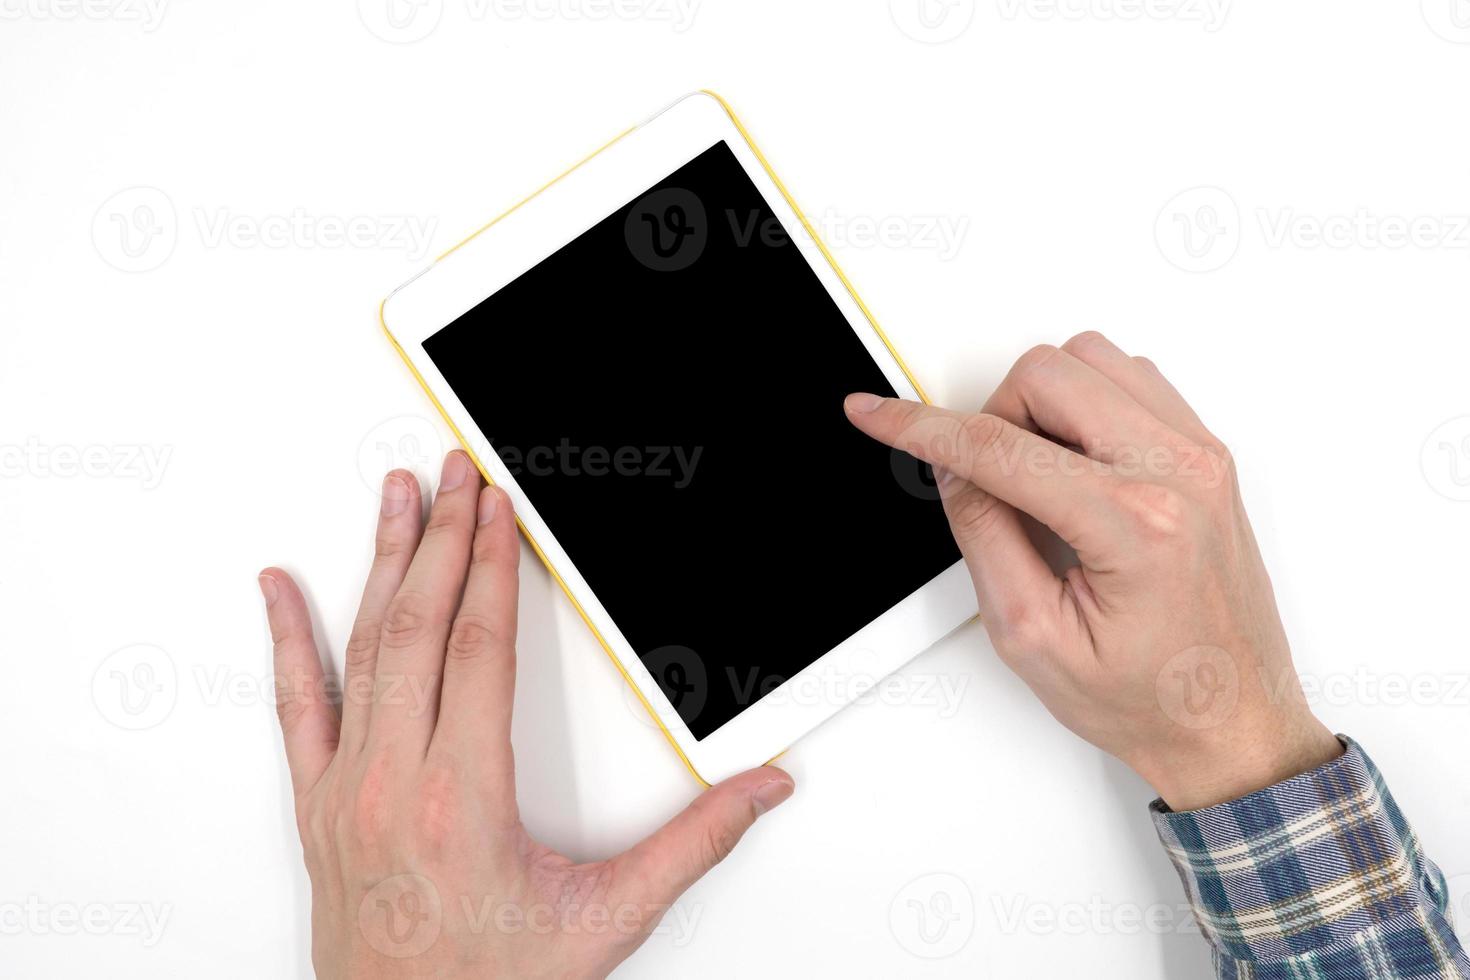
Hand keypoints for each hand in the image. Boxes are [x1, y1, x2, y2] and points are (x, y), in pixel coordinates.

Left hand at [260, 451, 793, 977]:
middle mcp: (395, 782)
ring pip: (363, 650)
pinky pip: (298, 708)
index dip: (492, 566)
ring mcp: (347, 791)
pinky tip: (277, 590)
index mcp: (465, 798)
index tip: (498, 510)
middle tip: (454, 471)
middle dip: (442, 537)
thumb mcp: (608, 919)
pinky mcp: (319, 807)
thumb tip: (760, 793)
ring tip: (395, 498)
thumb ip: (692, 847)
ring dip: (382, 564)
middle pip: (420, 627)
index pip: (479, 648)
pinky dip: (288, 640)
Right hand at [845, 332, 1339, 810]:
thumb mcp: (1033, 636)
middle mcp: (1179, 474)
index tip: (878, 413)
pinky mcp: (1208, 455)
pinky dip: (1086, 403)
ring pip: (1092, 360)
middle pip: (1049, 373)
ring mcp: (1202, 457)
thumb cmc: (1150, 697)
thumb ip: (985, 537)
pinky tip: (1073, 463)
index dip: (922, 428)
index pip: (1000, 447)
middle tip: (984, 480)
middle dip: (992, 415)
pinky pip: (1133, 379)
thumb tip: (954, 470)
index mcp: (1135, 524)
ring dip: (1043, 403)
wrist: (1230, 722)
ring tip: (1034, 475)